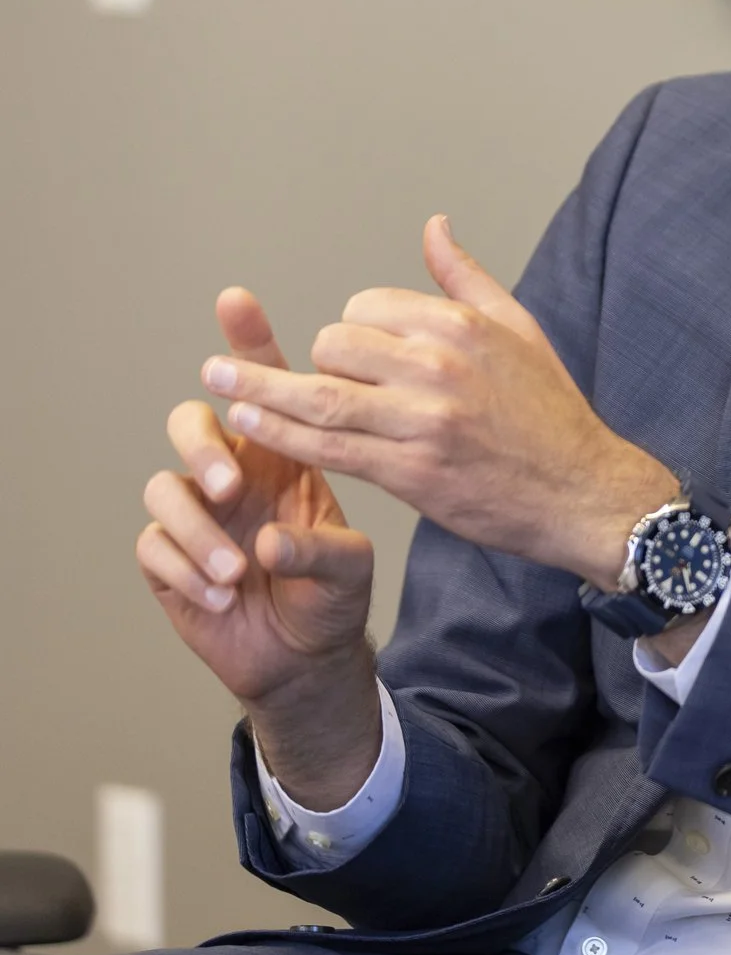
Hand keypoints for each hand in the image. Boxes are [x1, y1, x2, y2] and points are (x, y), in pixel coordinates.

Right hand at [139, 290, 382, 807]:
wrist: (310, 652)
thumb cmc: (334, 592)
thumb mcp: (351, 566)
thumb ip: (325, 548)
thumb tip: (270, 540)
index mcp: (284, 455)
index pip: (267, 390)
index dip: (249, 346)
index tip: (238, 301)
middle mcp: (235, 473)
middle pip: (193, 422)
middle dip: (203, 444)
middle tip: (233, 483)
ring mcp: (199, 513)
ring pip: (166, 486)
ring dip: (201, 527)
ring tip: (241, 567)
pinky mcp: (169, 556)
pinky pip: (155, 543)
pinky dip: (189, 568)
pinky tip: (225, 593)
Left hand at [205, 216, 676, 585]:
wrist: (581, 489)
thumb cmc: (551, 412)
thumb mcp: (519, 329)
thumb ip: (465, 277)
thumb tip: (433, 224)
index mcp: (460, 325)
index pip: (366, 308)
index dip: (351, 330)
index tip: (354, 355)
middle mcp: (438, 366)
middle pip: (334, 346)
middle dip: (315, 363)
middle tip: (312, 382)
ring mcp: (421, 420)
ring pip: (318, 397)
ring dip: (258, 390)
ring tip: (216, 382)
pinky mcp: (409, 471)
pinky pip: (327, 446)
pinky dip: (280, 434)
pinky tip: (249, 424)